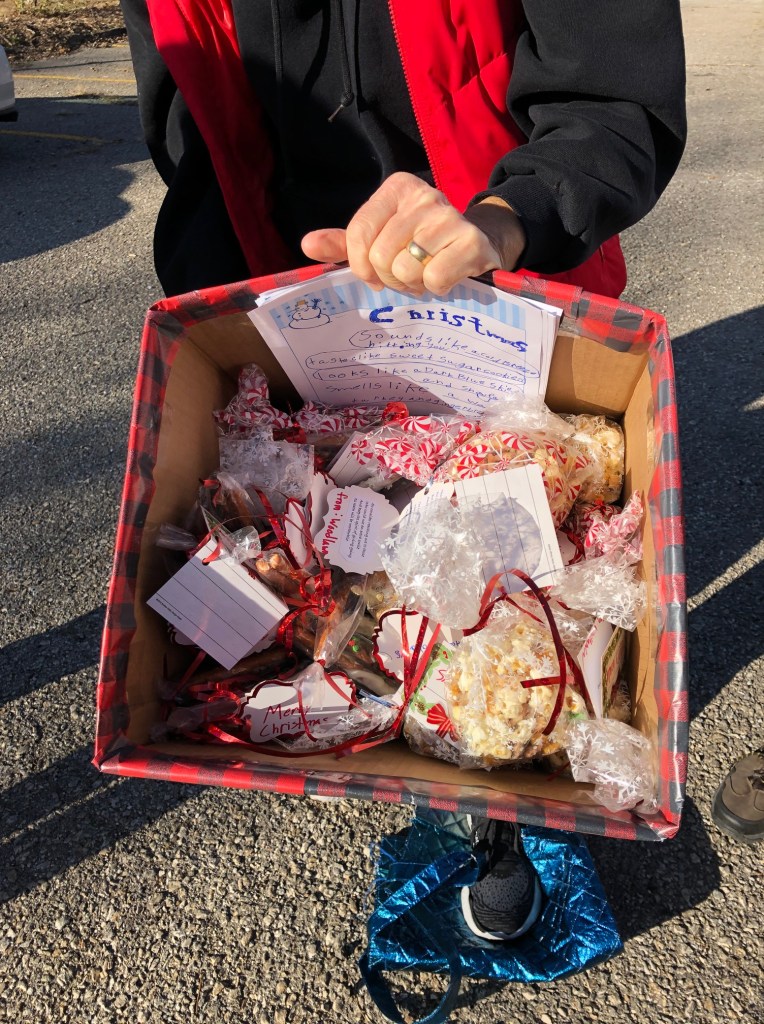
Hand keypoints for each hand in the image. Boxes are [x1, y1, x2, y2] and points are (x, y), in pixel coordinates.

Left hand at [300, 172, 525, 295]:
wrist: (477, 246)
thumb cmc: (420, 246)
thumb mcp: (380, 239)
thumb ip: (344, 244)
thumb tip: (307, 245)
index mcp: (397, 188)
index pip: (358, 234)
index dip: (361, 266)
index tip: (374, 274)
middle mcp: (424, 196)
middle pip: (380, 256)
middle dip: (390, 277)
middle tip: (405, 275)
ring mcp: (449, 217)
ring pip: (405, 269)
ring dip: (413, 284)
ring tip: (425, 275)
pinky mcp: (471, 241)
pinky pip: (434, 279)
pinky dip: (437, 288)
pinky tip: (446, 277)